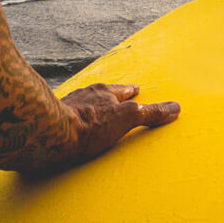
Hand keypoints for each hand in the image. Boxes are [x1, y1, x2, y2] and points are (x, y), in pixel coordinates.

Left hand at [62, 83, 179, 162]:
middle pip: (100, 95)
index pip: (122, 90)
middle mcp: (83, 95)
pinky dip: (72, 122)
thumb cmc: (89, 125)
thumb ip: (150, 113)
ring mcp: (66, 107)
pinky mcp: (52, 122)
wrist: (49, 133)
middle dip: (108, 98)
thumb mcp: (127, 118)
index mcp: (103, 92)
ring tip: (93, 115)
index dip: (130, 91)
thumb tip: (175, 108)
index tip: (136, 89)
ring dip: (89, 108)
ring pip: (82, 104)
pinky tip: (71, 130)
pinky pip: (66, 119)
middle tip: (116, 100)